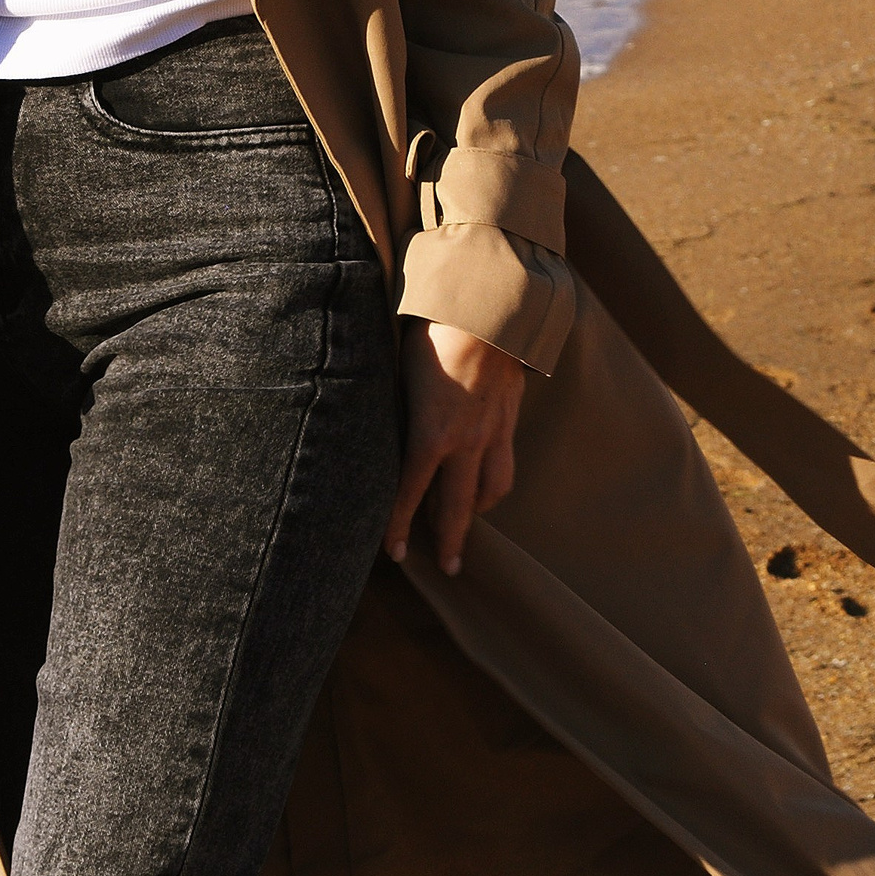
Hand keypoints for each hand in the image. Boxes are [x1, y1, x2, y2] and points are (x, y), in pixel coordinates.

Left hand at [386, 321, 526, 578]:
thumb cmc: (431, 330)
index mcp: (429, 433)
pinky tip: (486, 481)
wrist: (487, 307)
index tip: (392, 554)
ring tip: (467, 522)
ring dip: (478, 511)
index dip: (398, 527)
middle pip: (457, 507)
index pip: (408, 494)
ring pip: (492, 489)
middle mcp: (465, 441)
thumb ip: (387, 405)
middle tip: (448, 568)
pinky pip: (506, 462)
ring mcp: (494, 430)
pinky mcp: (510, 415)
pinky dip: (495, 480)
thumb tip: (364, 423)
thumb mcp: (395, 367)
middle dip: (449, 541)